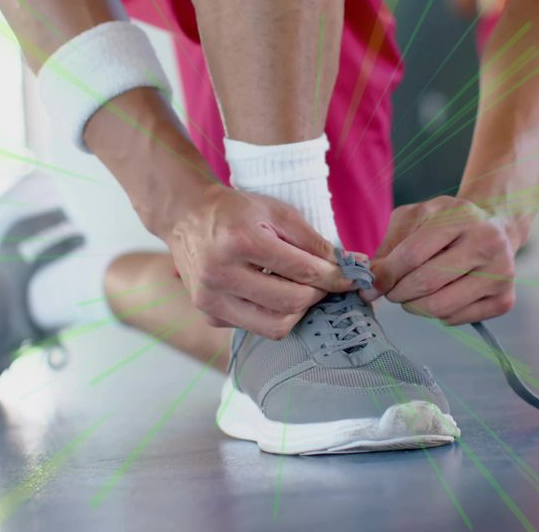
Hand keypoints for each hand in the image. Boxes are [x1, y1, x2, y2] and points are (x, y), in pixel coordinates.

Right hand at [163, 186, 352, 338]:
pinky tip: (271, 292)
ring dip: (297, 310)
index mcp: (240, 242)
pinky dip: (272, 314)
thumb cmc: (235, 211)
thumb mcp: (277, 213)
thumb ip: (313, 241)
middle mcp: (220, 275)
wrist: (186, 218)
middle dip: (316, 294)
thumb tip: (352, 265)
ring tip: (299, 289)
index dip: (334, 277)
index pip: (302, 272)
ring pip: (274, 326)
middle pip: (291, 304)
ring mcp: (211, 300)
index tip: (350, 278)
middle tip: (322, 281)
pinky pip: (255, 327)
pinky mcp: (209, 315)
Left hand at [363, 196, 516, 324]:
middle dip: (398, 293)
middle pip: (427, 283)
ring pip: (441, 307)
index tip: (371, 286)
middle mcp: (487, 242)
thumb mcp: (415, 219)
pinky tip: (441, 296)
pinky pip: (456, 318)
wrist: (494, 229)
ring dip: (415, 306)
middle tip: (391, 292)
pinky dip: (439, 314)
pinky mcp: (505, 299)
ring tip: (412, 295)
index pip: (413, 253)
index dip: (386, 274)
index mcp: (461, 216)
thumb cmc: (447, 224)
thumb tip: (372, 281)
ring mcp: (501, 272)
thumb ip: (390, 246)